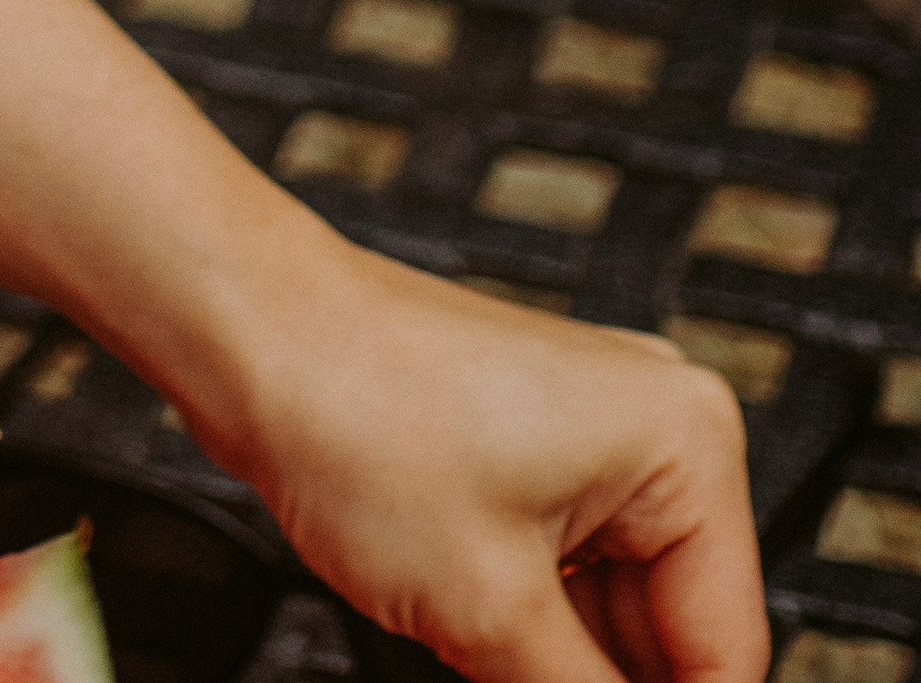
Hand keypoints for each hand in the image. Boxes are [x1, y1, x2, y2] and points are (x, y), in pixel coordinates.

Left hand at [213, 240, 761, 682]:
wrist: (249, 328)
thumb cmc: (354, 403)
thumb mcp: (491, 610)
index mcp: (685, 445)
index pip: (726, 654)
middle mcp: (652, 427)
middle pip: (670, 636)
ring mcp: (586, 437)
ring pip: (609, 615)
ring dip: (561, 672)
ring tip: (486, 662)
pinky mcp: (524, 453)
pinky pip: (561, 576)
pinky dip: (529, 634)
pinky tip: (479, 657)